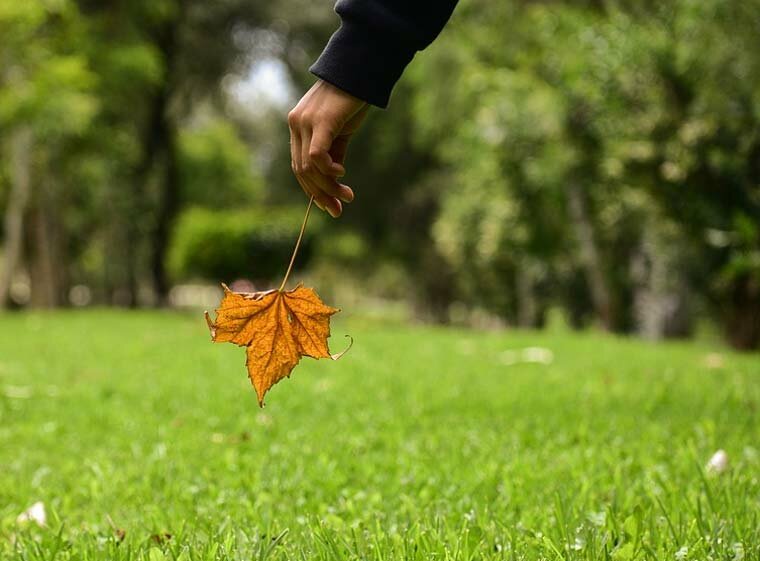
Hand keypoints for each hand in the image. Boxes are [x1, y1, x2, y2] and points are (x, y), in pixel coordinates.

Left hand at [288, 80, 368, 216]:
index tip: (330, 206)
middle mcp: (295, 125)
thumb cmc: (351, 101)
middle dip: (320, 195)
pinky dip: (328, 170)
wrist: (359, 73)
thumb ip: (334, 154)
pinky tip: (342, 175)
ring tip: (348, 196)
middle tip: (338, 210)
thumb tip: (334, 180)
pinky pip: (317, 156)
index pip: (299, 167)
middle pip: (302, 172)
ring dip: (329, 187)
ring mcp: (304, 123)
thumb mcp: (340, 132)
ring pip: (310, 168)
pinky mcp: (319, 121)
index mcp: (297, 128)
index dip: (313, 191)